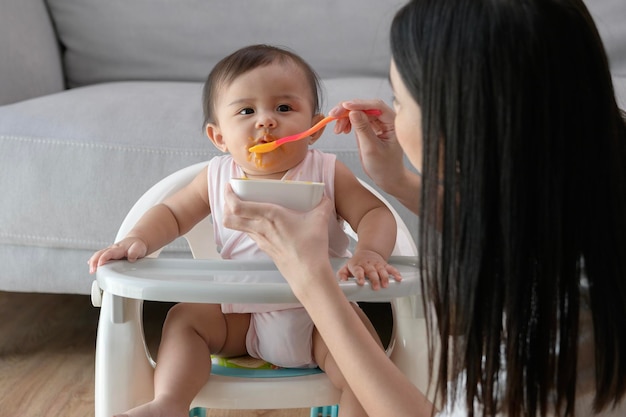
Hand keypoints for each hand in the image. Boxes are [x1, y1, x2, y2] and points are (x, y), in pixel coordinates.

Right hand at [88, 237, 147, 273]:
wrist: (135, 241)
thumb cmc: (136, 246)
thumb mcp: (138, 248)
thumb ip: (135, 252)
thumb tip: (131, 258)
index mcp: (119, 248)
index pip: (109, 253)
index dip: (103, 258)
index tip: (99, 264)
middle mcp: (111, 249)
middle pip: (99, 253)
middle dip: (94, 261)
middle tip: (92, 270)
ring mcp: (109, 252)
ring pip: (98, 255)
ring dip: (93, 263)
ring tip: (91, 271)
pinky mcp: (108, 255)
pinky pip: (99, 257)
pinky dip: (94, 262)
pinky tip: (92, 268)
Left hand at [222, 185, 336, 293]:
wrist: (308, 274)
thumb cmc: (311, 247)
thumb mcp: (319, 220)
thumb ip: (322, 204)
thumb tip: (324, 196)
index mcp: (270, 216)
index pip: (238, 207)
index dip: (228, 195)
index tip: (230, 186)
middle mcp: (260, 228)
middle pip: (229, 219)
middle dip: (225, 206)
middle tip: (232, 196)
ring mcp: (261, 240)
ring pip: (237, 227)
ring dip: (235, 217)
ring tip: (243, 207)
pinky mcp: (265, 249)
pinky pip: (249, 234)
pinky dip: (248, 226)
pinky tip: (259, 223)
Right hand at [329, 99, 405, 189]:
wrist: (387, 177)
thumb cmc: (385, 166)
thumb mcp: (371, 148)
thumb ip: (363, 129)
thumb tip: (353, 112)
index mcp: (393, 122)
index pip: (376, 106)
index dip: (360, 104)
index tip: (345, 106)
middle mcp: (385, 119)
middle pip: (364, 106)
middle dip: (347, 110)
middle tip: (333, 115)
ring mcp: (377, 122)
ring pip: (358, 111)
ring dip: (344, 117)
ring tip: (338, 130)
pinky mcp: (369, 127)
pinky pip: (356, 119)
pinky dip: (346, 122)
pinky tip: (342, 130)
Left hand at [336, 249, 401, 289]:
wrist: (367, 252)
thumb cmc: (356, 264)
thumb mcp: (346, 268)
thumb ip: (342, 275)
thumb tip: (342, 281)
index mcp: (357, 265)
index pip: (358, 270)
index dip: (360, 276)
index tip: (362, 283)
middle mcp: (367, 264)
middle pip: (371, 271)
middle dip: (374, 279)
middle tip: (376, 287)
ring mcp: (376, 264)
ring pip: (381, 270)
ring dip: (384, 277)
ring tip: (386, 285)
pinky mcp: (384, 264)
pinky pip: (390, 268)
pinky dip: (395, 273)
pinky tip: (399, 278)